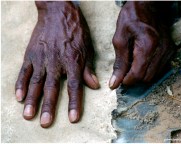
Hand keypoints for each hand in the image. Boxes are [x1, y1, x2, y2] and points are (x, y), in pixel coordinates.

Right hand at [15, 1, 98, 127]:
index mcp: (73, 61)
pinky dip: (20, 84)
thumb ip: (88, 69)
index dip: (74, 103)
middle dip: (49, 106)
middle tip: (45, 122)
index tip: (73, 118)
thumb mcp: (87, 48)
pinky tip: (18, 97)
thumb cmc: (76, 30)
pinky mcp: (31, 54)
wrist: (59, 11)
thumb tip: (94, 86)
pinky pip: (24, 71)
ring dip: (32, 100)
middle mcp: (56, 62)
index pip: (74, 86)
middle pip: (52, 88)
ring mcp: (41, 58)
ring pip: (36, 82)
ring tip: (28, 115)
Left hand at [109, 1, 174, 88]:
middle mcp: (161, 50)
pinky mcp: (170, 51)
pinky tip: (142, 59)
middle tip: (125, 68)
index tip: (120, 78)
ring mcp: (167, 51)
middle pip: (146, 78)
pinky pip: (158, 69)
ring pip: (153, 75)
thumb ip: (119, 63)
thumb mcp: (120, 38)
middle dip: (134, 77)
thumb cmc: (132, 18)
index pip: (138, 75)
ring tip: (133, 61)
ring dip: (141, 73)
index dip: (127, 80)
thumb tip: (114, 83)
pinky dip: (148, 68)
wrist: (149, 5)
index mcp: (147, 46)